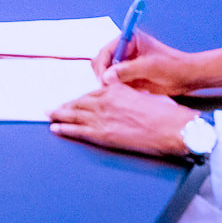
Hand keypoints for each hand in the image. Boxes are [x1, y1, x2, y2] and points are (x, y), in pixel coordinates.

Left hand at [48, 82, 196, 156]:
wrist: (172, 127)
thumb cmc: (165, 113)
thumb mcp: (143, 97)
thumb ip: (128, 97)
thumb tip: (125, 104)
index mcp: (116, 89)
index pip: (92, 93)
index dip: (81, 99)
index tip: (74, 101)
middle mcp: (105, 100)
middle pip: (79, 103)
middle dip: (65, 106)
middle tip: (53, 108)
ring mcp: (102, 117)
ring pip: (74, 115)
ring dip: (60, 115)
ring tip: (49, 116)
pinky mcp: (102, 133)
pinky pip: (78, 130)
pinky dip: (65, 129)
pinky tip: (55, 128)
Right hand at [93, 31, 197, 95]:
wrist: (188, 77)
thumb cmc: (174, 66)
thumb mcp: (150, 67)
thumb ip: (127, 70)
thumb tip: (107, 76)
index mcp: (129, 39)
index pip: (106, 51)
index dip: (102, 65)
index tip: (104, 80)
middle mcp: (125, 49)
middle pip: (103, 61)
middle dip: (104, 75)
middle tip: (109, 88)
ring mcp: (127, 63)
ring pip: (107, 73)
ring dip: (109, 83)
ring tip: (117, 92)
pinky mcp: (130, 75)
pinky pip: (116, 82)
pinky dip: (116, 89)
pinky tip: (123, 94)